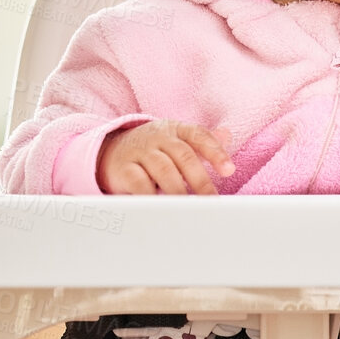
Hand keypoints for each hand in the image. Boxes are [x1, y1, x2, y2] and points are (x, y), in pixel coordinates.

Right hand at [98, 119, 235, 195]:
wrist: (110, 152)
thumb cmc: (152, 150)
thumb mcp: (176, 140)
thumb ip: (202, 142)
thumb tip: (227, 135)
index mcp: (175, 129)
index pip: (199, 136)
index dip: (215, 152)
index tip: (229, 170)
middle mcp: (158, 137)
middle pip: (184, 155)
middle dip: (201, 179)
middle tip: (211, 200)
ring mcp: (140, 151)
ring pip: (164, 169)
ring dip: (179, 190)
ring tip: (190, 208)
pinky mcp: (124, 169)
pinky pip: (140, 183)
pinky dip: (153, 196)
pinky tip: (164, 208)